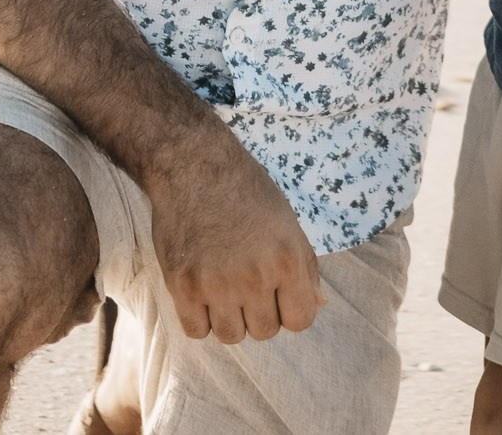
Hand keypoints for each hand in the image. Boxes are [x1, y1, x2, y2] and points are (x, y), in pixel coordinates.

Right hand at [141, 131, 323, 343]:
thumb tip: (319, 304)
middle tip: (245, 283)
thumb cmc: (245, 190)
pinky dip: (200, 319)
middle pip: (265, 331)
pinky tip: (201, 292)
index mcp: (288, 259)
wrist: (193, 164)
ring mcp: (216, 283)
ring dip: (230, 318)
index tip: (277, 292)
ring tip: (223, 287)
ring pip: (231, 336)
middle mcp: (255, 276)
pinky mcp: (182, 285)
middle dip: (259, 311)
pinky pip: (196, 331)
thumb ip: (305, 267)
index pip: (301, 320)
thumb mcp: (287, 222)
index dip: (290, 308)